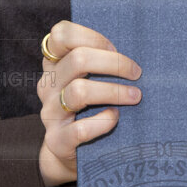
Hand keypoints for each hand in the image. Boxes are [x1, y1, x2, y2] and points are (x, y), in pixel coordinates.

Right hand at [37, 19, 142, 186]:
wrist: (68, 152)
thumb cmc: (87, 106)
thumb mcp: (86, 79)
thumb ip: (98, 62)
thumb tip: (137, 48)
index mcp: (54, 64)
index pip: (60, 34)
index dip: (90, 36)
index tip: (114, 48)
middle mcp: (48, 84)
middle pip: (78, 59)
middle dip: (114, 63)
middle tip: (136, 72)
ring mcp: (50, 112)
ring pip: (79, 91)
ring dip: (114, 91)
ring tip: (135, 96)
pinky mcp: (57, 140)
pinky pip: (81, 129)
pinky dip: (103, 121)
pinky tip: (115, 118)